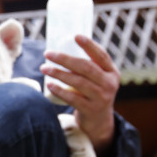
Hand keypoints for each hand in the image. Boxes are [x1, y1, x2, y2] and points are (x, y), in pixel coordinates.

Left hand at [41, 35, 119, 156]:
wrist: (99, 120)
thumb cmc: (93, 92)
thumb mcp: (97, 79)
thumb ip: (88, 66)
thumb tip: (61, 47)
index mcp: (112, 72)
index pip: (101, 55)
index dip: (89, 45)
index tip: (75, 36)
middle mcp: (109, 83)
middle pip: (86, 67)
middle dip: (65, 59)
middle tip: (48, 54)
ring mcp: (101, 97)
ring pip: (78, 82)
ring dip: (58, 73)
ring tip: (44, 68)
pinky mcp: (91, 109)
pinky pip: (72, 98)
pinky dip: (59, 90)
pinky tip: (49, 84)